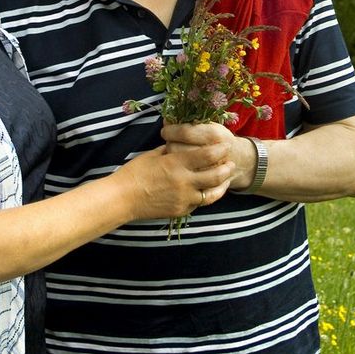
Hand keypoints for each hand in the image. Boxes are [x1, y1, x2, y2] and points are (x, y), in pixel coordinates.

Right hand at [119, 142, 233, 219]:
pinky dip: (205, 196)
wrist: (123, 198)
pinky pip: (198, 203)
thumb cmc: (134, 172)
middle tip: (231, 164)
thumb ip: (171, 149)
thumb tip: (181, 143)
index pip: (207, 155)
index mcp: (176, 163)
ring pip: (212, 194)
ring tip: (225, 180)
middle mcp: (184, 181)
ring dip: (222, 186)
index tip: (225, 145)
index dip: (219, 149)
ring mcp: (184, 198)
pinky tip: (207, 190)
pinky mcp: (181, 210)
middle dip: (227, 168)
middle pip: (216, 175)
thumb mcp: (153, 154)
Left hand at [163, 123, 257, 191]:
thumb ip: (191, 122)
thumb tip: (168, 119)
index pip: (185, 132)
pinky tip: (182, 168)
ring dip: (173, 158)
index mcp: (214, 135)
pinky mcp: (209, 186)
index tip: (166, 130)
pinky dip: (181, 174)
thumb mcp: (211, 125)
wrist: (239, 160)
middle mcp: (214, 153)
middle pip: (178, 148)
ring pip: (180, 165)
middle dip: (170, 143)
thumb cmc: (220, 140)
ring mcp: (211, 172)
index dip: (171, 130)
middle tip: (170, 142)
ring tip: (176, 153)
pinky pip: (187, 180)